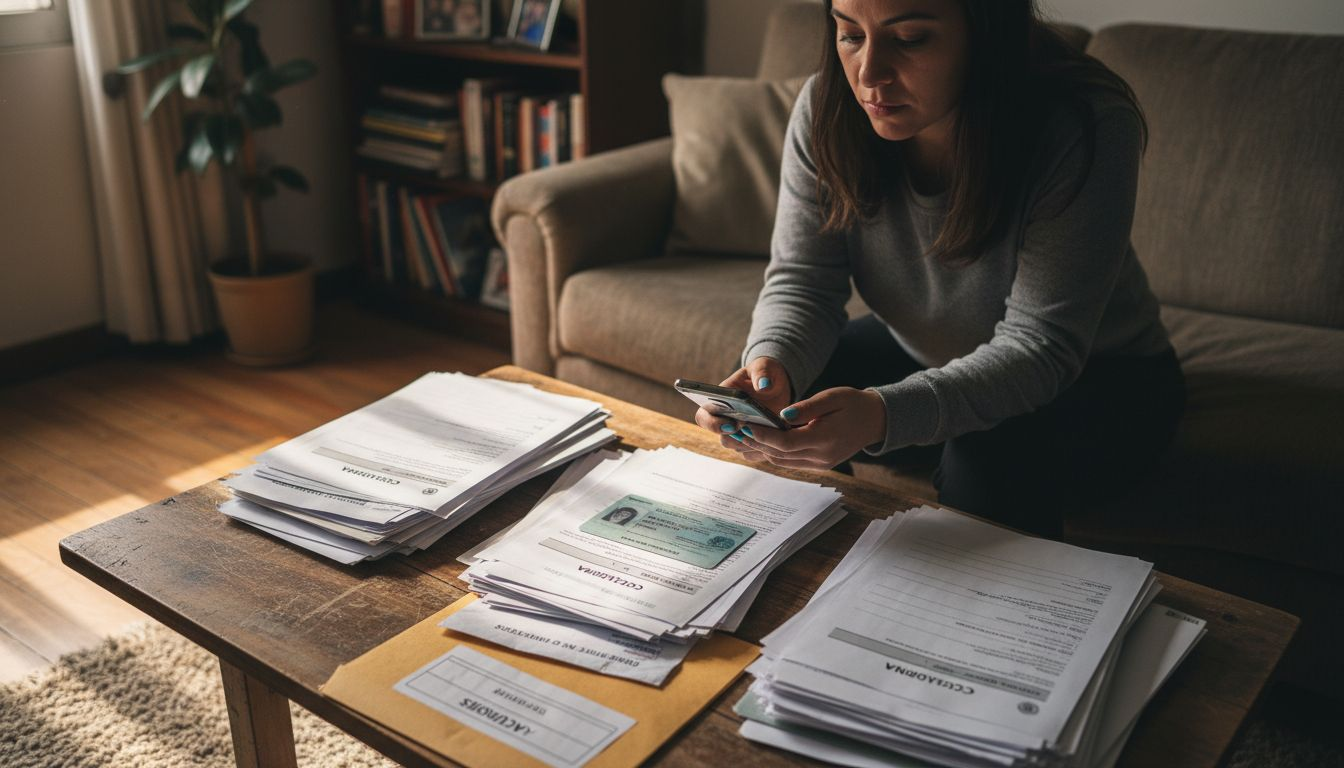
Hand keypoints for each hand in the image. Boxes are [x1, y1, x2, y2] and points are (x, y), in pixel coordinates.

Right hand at [694, 357, 791, 459]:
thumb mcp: (764, 367)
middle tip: (752, 430)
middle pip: (722, 437)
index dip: (712, 424)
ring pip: (738, 446)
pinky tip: (777, 441)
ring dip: (753, 443)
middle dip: (736, 437)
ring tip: (771, 434)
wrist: (777, 385)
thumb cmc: (764, 373)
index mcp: (719, 400)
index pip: (703, 416)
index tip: (732, 423)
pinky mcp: (753, 440)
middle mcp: (725, 419)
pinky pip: (753, 452)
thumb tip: (764, 386)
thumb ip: (762, 372)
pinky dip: (764, 449)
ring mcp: (739, 431)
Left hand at [727, 387, 887, 469]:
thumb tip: (781, 416)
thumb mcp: (832, 397)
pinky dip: (773, 452)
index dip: (762, 435)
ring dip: (761, 450)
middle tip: (735, 429)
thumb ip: (807, 407)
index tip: (744, 425)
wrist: (876, 420)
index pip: (785, 443)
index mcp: (824, 439)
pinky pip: (790, 462)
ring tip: (742, 435)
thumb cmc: (853, 404)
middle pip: (779, 454)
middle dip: (755, 442)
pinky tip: (760, 441)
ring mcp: (820, 464)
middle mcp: (821, 457)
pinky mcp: (818, 464)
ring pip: (782, 461)